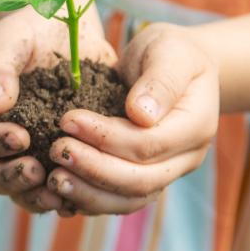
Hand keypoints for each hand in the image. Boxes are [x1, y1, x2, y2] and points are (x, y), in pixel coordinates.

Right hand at [0, 9, 115, 213]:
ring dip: (37, 196)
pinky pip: (54, 190)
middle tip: (38, 169)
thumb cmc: (31, 28)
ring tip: (61, 188)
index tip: (19, 136)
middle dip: (10, 179)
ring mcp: (24, 155)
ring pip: (19, 192)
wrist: (69, 31)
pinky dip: (66, 195)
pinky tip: (85, 188)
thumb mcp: (11, 37)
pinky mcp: (55, 160)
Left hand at [45, 23, 218, 216]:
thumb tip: (141, 115)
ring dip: (89, 194)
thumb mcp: (170, 50)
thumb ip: (159, 80)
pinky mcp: (147, 179)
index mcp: (195, 125)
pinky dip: (91, 200)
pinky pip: (120, 201)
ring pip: (130, 200)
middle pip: (140, 180)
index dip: (106, 138)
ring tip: (53, 179)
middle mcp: (186, 158)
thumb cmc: (172, 52)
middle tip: (56, 151)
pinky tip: (61, 193)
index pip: (148, 144)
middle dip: (94, 169)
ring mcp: (168, 173)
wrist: (179, 66)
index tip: (68, 120)